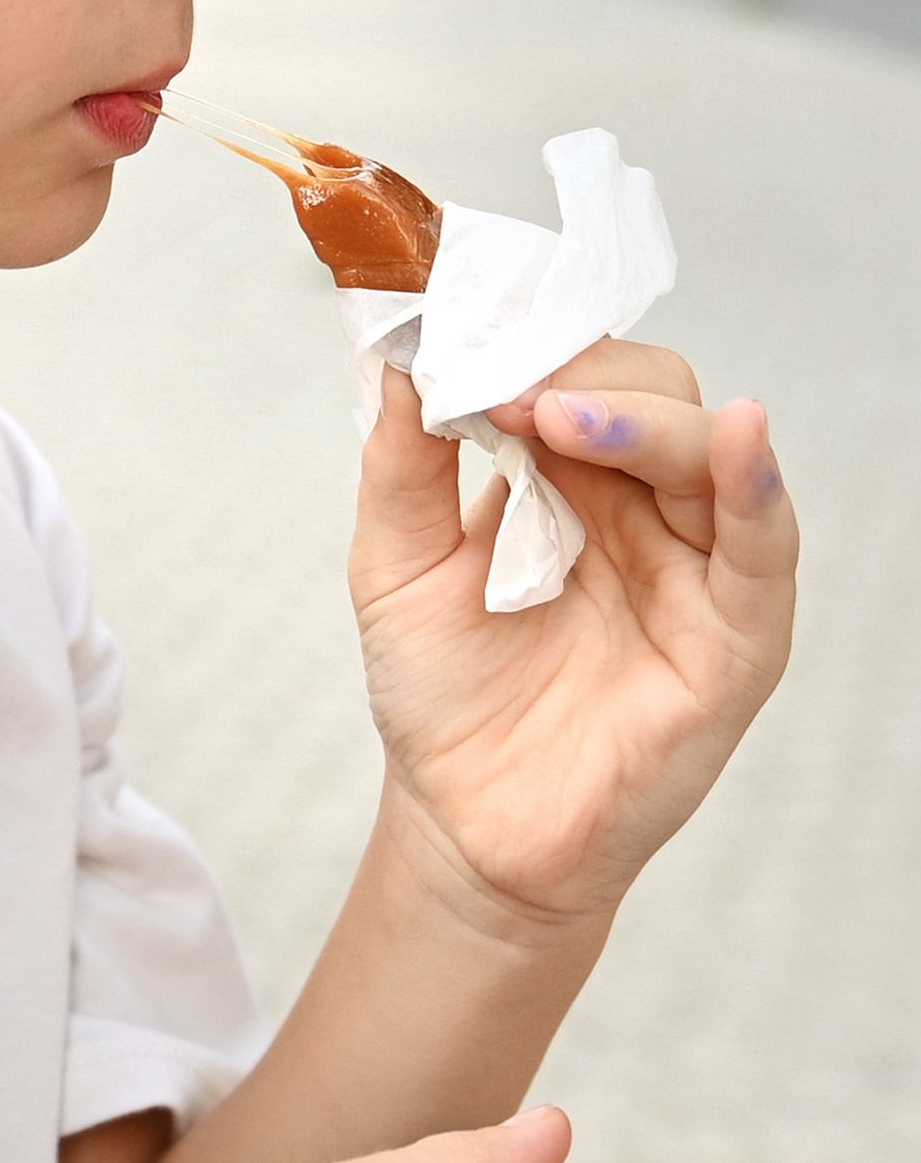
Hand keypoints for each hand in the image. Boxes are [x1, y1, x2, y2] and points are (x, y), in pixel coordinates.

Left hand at [349, 347, 795, 932]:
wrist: (464, 825)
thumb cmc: (443, 695)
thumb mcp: (397, 564)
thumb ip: (404, 463)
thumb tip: (400, 357)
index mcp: (569, 480)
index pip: (578, 376)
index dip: (532, 347)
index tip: (467, 336)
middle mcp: (643, 512)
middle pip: (651, 396)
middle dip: (579, 377)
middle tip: (505, 389)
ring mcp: (694, 570)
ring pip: (704, 452)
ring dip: (639, 419)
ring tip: (558, 415)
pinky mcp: (736, 638)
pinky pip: (764, 547)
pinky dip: (756, 483)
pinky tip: (740, 434)